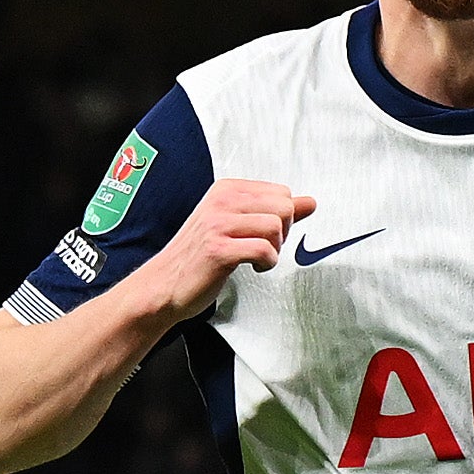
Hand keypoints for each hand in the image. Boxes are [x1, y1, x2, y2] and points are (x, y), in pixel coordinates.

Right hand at [134, 176, 309, 323]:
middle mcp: (221, 202)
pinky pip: (263, 250)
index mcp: (227, 190)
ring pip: (275, 227)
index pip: (281, 192)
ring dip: (274, 250)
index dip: (283, 217)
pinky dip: (266, 264)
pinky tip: (253, 268)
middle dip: (283, 232)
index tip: (265, 233)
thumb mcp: (239, 225)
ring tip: (255, 258)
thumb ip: (275, 211)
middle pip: (284, 206)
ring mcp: (217, 224)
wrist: (164, 284)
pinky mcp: (218, 249)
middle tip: (264, 247)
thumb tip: (310, 202)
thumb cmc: (199, 256)